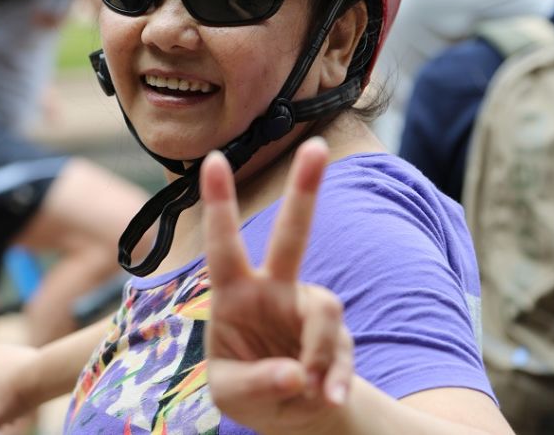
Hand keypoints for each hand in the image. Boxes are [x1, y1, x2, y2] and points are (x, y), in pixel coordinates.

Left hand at [203, 137, 354, 434]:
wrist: (293, 413)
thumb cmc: (247, 392)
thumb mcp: (232, 396)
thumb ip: (259, 383)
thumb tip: (297, 373)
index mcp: (234, 296)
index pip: (223, 245)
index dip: (219, 203)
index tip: (212, 158)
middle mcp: (273, 290)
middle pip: (293, 233)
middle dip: (305, 188)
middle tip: (316, 145)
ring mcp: (308, 307)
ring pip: (325, 308)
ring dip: (319, 353)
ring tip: (308, 389)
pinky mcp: (337, 333)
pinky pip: (341, 349)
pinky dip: (333, 380)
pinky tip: (325, 398)